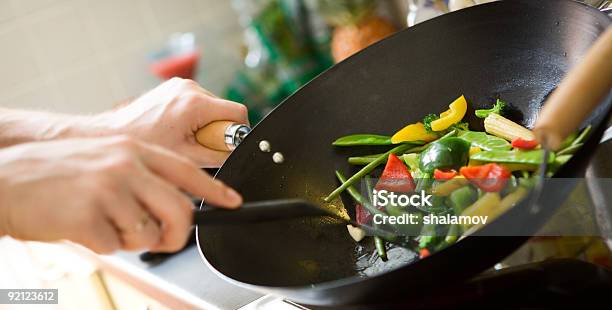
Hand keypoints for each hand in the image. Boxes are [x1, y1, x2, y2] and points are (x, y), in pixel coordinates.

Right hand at [0, 136, 241, 252]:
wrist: (4, 181)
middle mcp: (125, 165)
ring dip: (131, 238)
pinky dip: (103, 244)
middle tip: (167, 240)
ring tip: (104, 222)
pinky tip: (82, 225)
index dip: (215, 190)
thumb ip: (141, 177)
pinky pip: (116, 245)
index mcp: (132, 150)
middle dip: (179, 235)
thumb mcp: (104, 160)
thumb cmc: (54, 175)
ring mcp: (108, 189)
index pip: (187, 171)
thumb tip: (176, 207)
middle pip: (180, 210)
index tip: (233, 202)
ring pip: (148, 233)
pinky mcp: (89, 216)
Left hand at [93, 78, 248, 166]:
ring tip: (182, 140)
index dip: (238, 134)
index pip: (238, 113)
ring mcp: (179, 85)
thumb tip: (237, 154)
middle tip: (195, 147)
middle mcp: (189, 88)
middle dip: (217, 132)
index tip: (223, 147)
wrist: (112, 136)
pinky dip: (194, 119)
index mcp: (196, 102)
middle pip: (225, 111)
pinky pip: (197, 104)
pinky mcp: (172, 88)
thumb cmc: (145, 147)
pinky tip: (175, 131)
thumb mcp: (187, 159)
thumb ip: (218, 156)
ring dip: (205, 126)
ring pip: (211, 108)